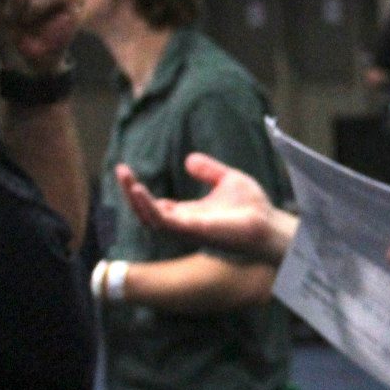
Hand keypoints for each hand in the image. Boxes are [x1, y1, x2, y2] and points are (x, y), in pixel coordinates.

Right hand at [114, 154, 294, 261]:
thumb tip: (189, 160)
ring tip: (127, 180)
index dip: (139, 190)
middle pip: (147, 212)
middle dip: (131, 193)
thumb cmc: (253, 207)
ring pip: (151, 219)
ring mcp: (187, 229)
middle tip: (120, 171)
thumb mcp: (227, 179)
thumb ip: (208, 170)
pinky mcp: (193, 230)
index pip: (155, 204)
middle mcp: (184, 224)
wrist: (270, 223)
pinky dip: (150, 208)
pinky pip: (164, 223)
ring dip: (136, 200)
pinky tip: (140, 192)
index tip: (126, 170)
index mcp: (189, 213)